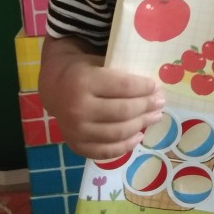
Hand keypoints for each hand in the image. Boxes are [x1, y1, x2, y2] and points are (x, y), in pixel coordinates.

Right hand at [39, 36, 164, 159]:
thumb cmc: (83, 71)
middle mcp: (78, 108)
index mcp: (84, 82)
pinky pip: (105, 151)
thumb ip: (120, 73)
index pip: (123, 87)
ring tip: (155, 117)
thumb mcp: (98, 62)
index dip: (144, 87)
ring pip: (117, 132)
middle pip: (123, 111)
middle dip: (146, 106)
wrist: (53, 87)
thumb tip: (153, 87)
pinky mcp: (76, 145)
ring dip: (141, 125)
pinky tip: (139, 136)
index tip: (156, 87)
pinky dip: (125, 146)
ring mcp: (76, 130)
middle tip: (160, 102)